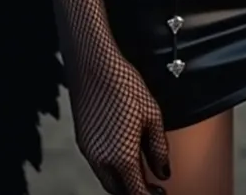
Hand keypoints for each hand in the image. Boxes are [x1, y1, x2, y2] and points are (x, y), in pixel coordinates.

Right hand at [71, 49, 169, 193]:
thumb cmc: (126, 86)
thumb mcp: (152, 116)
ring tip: (138, 172)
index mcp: (122, 157)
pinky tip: (122, 155)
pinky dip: (110, 169)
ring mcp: (89, 151)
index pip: (137, 192)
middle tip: (152, 187)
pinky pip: (97, 165)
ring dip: (122, 183)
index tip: (161, 193)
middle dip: (134, 192)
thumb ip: (159, 149)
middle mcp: (102, 160)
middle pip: (118, 191)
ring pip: (106, 180)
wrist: (93, 64)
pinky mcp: (82, 141)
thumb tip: (163, 173)